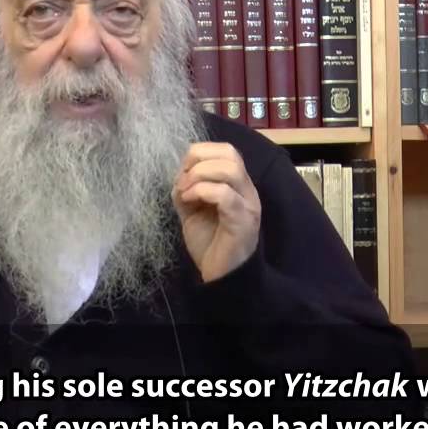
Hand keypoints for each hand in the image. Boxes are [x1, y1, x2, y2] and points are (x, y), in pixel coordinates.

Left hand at [171, 143, 261, 282]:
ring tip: (185, 192)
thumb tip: (179, 175)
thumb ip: (188, 189)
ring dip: (199, 175)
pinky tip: (189, 202)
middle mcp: (247, 191)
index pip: (226, 150)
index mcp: (238, 185)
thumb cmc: (209, 244)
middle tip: (182, 181)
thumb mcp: (193, 210)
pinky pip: (225, 195)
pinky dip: (202, 191)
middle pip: (230, 153)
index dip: (199, 154)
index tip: (181, 173)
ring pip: (230, 169)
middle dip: (198, 160)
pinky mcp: (242, 222)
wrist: (220, 278)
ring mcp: (247, 205)